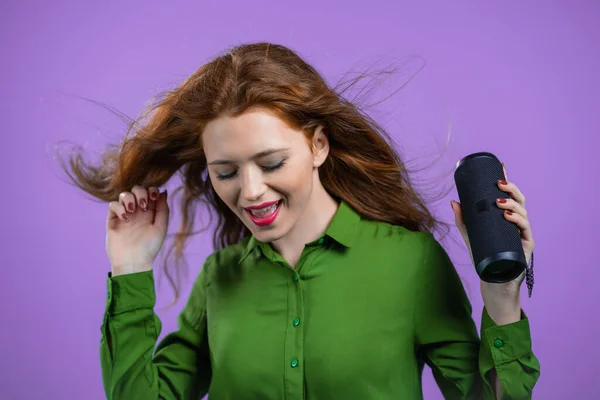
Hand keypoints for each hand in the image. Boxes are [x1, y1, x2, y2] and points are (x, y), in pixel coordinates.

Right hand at [106, 185, 169, 275]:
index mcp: (150, 212)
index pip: (150, 192)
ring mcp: (125, 215)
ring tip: (133, 210)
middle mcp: (137, 212)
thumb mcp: (160, 227)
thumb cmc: (149, 247)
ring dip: (129, 198)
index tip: (154, 198)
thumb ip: (163, 209)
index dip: (152, 190)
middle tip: (143, 206)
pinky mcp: (113, 220)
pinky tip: (125, 218)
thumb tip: (163, 192)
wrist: (133, 262)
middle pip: (137, 190)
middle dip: (141, 192)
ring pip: (124, 194)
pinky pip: (113, 205)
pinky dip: (119, 207)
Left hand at [451, 163, 534, 292]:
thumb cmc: (484, 256)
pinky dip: (517, 220)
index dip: (507, 180)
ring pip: (523, 212)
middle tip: (499, 184)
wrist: (492, 280)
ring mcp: (522, 233)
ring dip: (512, 204)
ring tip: (499, 201)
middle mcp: (516, 222)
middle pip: (519, 200)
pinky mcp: (526, 245)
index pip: (508, 195)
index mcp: (505, 217)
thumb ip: (463, 220)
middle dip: (511, 189)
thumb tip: (454, 201)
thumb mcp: (470, 236)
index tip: (502, 166)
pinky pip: (524, 229)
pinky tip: (507, 215)